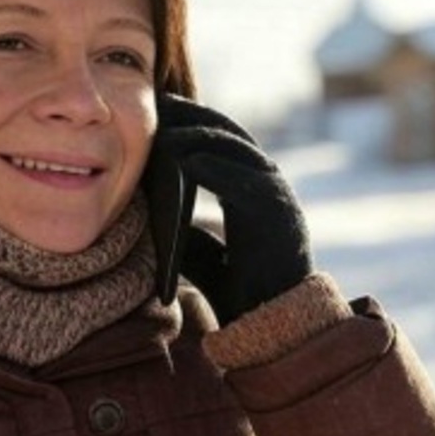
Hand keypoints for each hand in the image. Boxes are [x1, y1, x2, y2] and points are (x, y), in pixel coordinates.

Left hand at [154, 95, 312, 323]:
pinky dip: (214, 166)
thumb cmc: (243, 297)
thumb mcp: (205, 258)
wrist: (276, 333)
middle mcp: (271, 188)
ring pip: (238, 150)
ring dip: (199, 135)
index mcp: (256, 193)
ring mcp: (278, 199)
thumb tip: (156, 215)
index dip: (196, 124)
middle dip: (195, 116)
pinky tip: (185, 159)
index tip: (163, 112)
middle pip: (231, 135)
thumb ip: (187, 233)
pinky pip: (243, 181)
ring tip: (165, 127)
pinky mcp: (277, 216)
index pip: (225, 143)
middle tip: (161, 102)